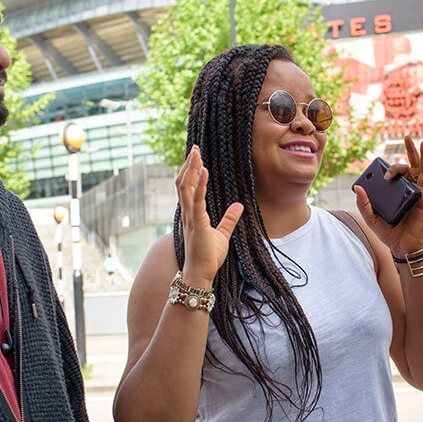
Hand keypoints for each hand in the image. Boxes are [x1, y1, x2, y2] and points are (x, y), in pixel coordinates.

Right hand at [175, 146, 242, 287]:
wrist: (201, 273)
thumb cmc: (208, 257)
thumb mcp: (222, 234)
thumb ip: (229, 219)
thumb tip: (239, 206)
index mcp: (192, 214)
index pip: (188, 188)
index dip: (190, 172)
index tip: (195, 157)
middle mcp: (187, 213)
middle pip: (183, 183)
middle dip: (189, 165)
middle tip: (195, 148)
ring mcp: (190, 217)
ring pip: (186, 187)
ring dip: (191, 169)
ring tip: (196, 153)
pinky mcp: (197, 223)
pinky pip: (197, 200)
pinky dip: (200, 184)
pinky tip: (204, 171)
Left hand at [353, 136, 422, 255]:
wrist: (401, 248)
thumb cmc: (388, 233)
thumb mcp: (371, 218)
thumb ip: (364, 204)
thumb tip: (357, 187)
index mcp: (397, 190)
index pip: (396, 173)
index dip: (390, 168)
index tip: (383, 171)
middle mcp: (409, 189)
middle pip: (411, 166)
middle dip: (410, 150)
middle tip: (407, 136)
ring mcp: (419, 194)